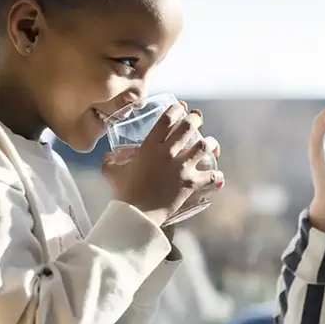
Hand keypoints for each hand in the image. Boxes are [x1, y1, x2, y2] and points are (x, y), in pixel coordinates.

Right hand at [102, 103, 223, 226]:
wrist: (136, 215)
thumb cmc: (124, 193)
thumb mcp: (113, 173)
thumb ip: (110, 162)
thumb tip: (108, 157)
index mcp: (150, 147)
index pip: (166, 119)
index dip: (176, 109)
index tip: (180, 108)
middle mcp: (168, 153)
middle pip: (188, 127)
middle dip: (195, 120)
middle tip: (197, 120)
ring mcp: (182, 168)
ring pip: (204, 146)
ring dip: (210, 143)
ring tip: (211, 144)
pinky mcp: (191, 183)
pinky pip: (211, 175)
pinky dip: (216, 175)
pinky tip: (216, 175)